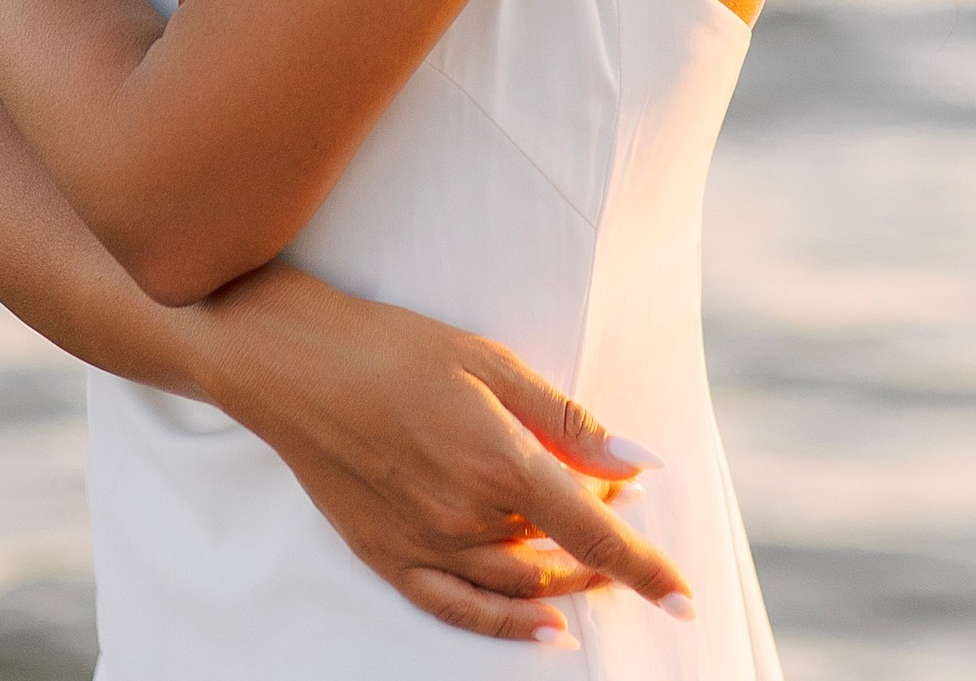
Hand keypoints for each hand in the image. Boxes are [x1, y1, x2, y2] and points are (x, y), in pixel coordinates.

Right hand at [181, 264, 693, 645]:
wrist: (291, 362)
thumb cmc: (392, 346)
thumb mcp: (487, 361)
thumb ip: (565, 419)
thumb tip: (635, 462)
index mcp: (499, 461)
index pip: (594, 531)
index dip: (647, 566)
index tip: (685, 595)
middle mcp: (466, 517)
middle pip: (560, 558)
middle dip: (606, 547)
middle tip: (625, 514)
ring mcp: (425, 545)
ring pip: (520, 588)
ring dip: (568, 582)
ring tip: (593, 564)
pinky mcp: (389, 558)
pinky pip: (461, 611)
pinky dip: (509, 628)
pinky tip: (545, 628)